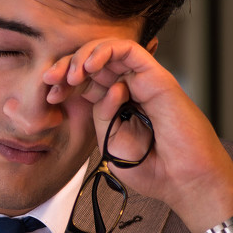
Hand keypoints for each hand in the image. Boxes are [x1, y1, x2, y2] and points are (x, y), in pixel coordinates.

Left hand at [41, 38, 232, 232]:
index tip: (49, 95)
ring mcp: (144, 82)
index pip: (85, 82)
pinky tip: (91, 65)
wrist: (182, 182)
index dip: (64, 83)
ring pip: (109, 51)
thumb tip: (106, 90)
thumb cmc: (152, 167)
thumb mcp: (112, 144)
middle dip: (67, 66)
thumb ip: (102, 116)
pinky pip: (130, 51)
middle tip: (52, 80)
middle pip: (93, 64)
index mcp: (116, 105)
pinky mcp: (158, 78)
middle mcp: (129, 90)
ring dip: (84, 56)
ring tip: (72, 74)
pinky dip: (107, 51)